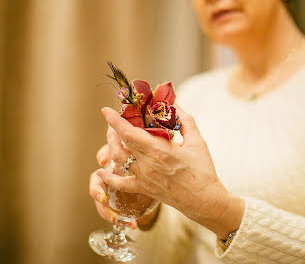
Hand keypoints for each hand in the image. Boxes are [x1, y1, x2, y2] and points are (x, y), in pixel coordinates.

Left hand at [97, 104, 244, 238]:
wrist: (204, 200)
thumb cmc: (202, 170)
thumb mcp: (197, 141)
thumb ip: (184, 120)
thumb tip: (174, 103)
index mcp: (160, 151)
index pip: (130, 133)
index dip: (116, 121)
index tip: (107, 110)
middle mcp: (148, 165)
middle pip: (121, 144)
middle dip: (114, 129)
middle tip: (115, 119)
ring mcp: (144, 178)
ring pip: (118, 160)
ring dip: (112, 146)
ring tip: (113, 136)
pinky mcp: (144, 189)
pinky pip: (121, 184)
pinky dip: (109, 178)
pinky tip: (101, 172)